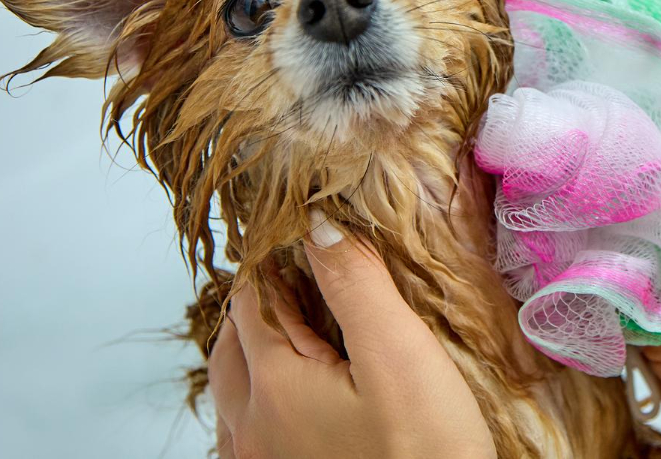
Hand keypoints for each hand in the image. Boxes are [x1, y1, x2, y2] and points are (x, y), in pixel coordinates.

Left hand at [208, 211, 495, 458]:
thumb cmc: (428, 453)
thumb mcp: (399, 355)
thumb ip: (355, 284)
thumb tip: (316, 224)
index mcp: (272, 387)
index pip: (251, 300)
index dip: (274, 259)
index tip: (302, 232)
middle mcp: (250, 429)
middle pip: (232, 343)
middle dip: (259, 303)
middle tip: (301, 273)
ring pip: (235, 390)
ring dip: (257, 349)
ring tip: (299, 325)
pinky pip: (249, 429)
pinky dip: (263, 395)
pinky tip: (300, 394)